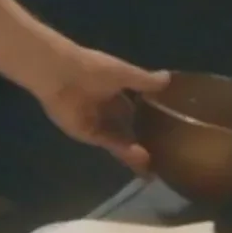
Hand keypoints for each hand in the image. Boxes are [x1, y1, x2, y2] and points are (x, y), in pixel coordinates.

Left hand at [36, 48, 169, 172]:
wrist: (61, 75)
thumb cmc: (93, 69)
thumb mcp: (124, 73)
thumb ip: (145, 80)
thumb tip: (169, 78)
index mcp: (115, 90)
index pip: (136, 107)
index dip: (151, 117)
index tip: (170, 128)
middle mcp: (106, 108)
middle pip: (128, 127)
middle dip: (143, 138)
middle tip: (167, 153)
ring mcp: (96, 122)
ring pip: (120, 139)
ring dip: (136, 150)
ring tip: (158, 162)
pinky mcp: (87, 133)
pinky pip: (109, 144)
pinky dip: (124, 151)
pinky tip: (142, 158)